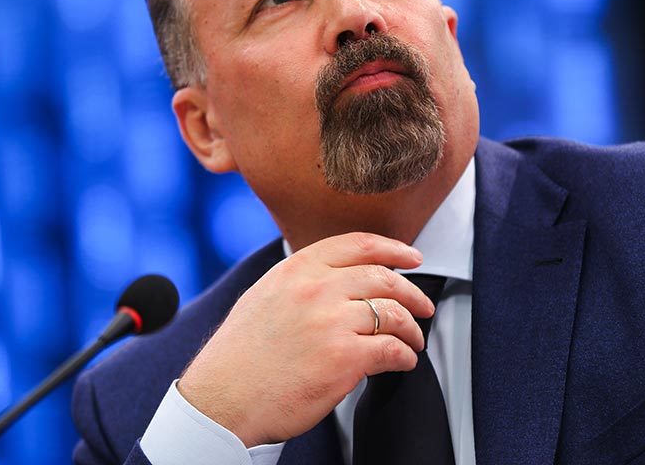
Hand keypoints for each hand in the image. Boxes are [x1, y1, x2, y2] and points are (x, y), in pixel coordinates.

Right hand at [177, 232, 434, 446]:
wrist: (221, 400)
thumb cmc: (238, 357)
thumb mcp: (263, 297)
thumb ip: (299, 281)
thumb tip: (336, 278)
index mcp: (297, 270)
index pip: (358, 245)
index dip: (393, 249)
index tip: (411, 257)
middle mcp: (316, 290)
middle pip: (384, 277)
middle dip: (412, 292)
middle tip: (424, 305)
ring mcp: (331, 322)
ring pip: (393, 313)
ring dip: (412, 328)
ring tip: (413, 340)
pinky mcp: (344, 358)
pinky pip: (392, 349)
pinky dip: (405, 356)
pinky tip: (403, 361)